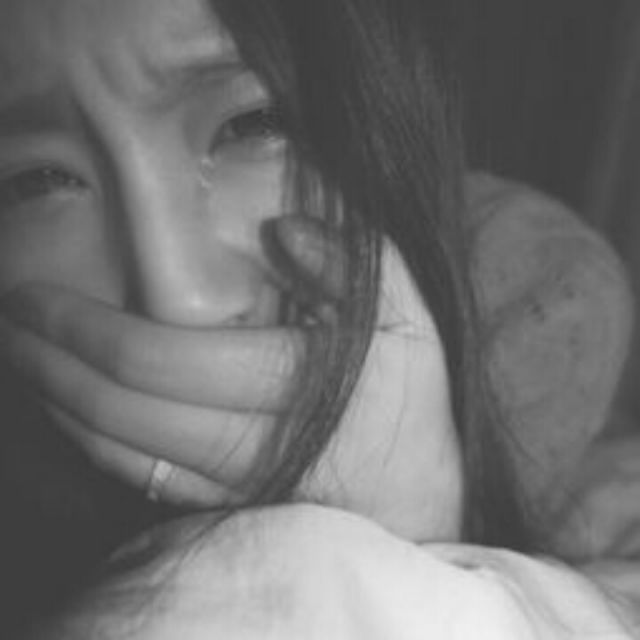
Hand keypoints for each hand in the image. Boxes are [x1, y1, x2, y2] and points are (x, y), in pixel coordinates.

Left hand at [0, 217, 460, 539]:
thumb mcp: (408, 315)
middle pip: (125, 408)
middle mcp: (252, 439)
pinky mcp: (231, 508)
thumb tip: (281, 231)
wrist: (428, 494)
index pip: (162, 358)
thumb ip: (351, 265)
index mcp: (293, 381)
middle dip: (52, 365)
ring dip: (61, 406)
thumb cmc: (413, 398)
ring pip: (125, 451)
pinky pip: (147, 482)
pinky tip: (72, 416)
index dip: (86, 331)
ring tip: (22, 364)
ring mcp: (236, 484)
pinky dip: (97, 448)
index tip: (36, 299)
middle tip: (10, 324)